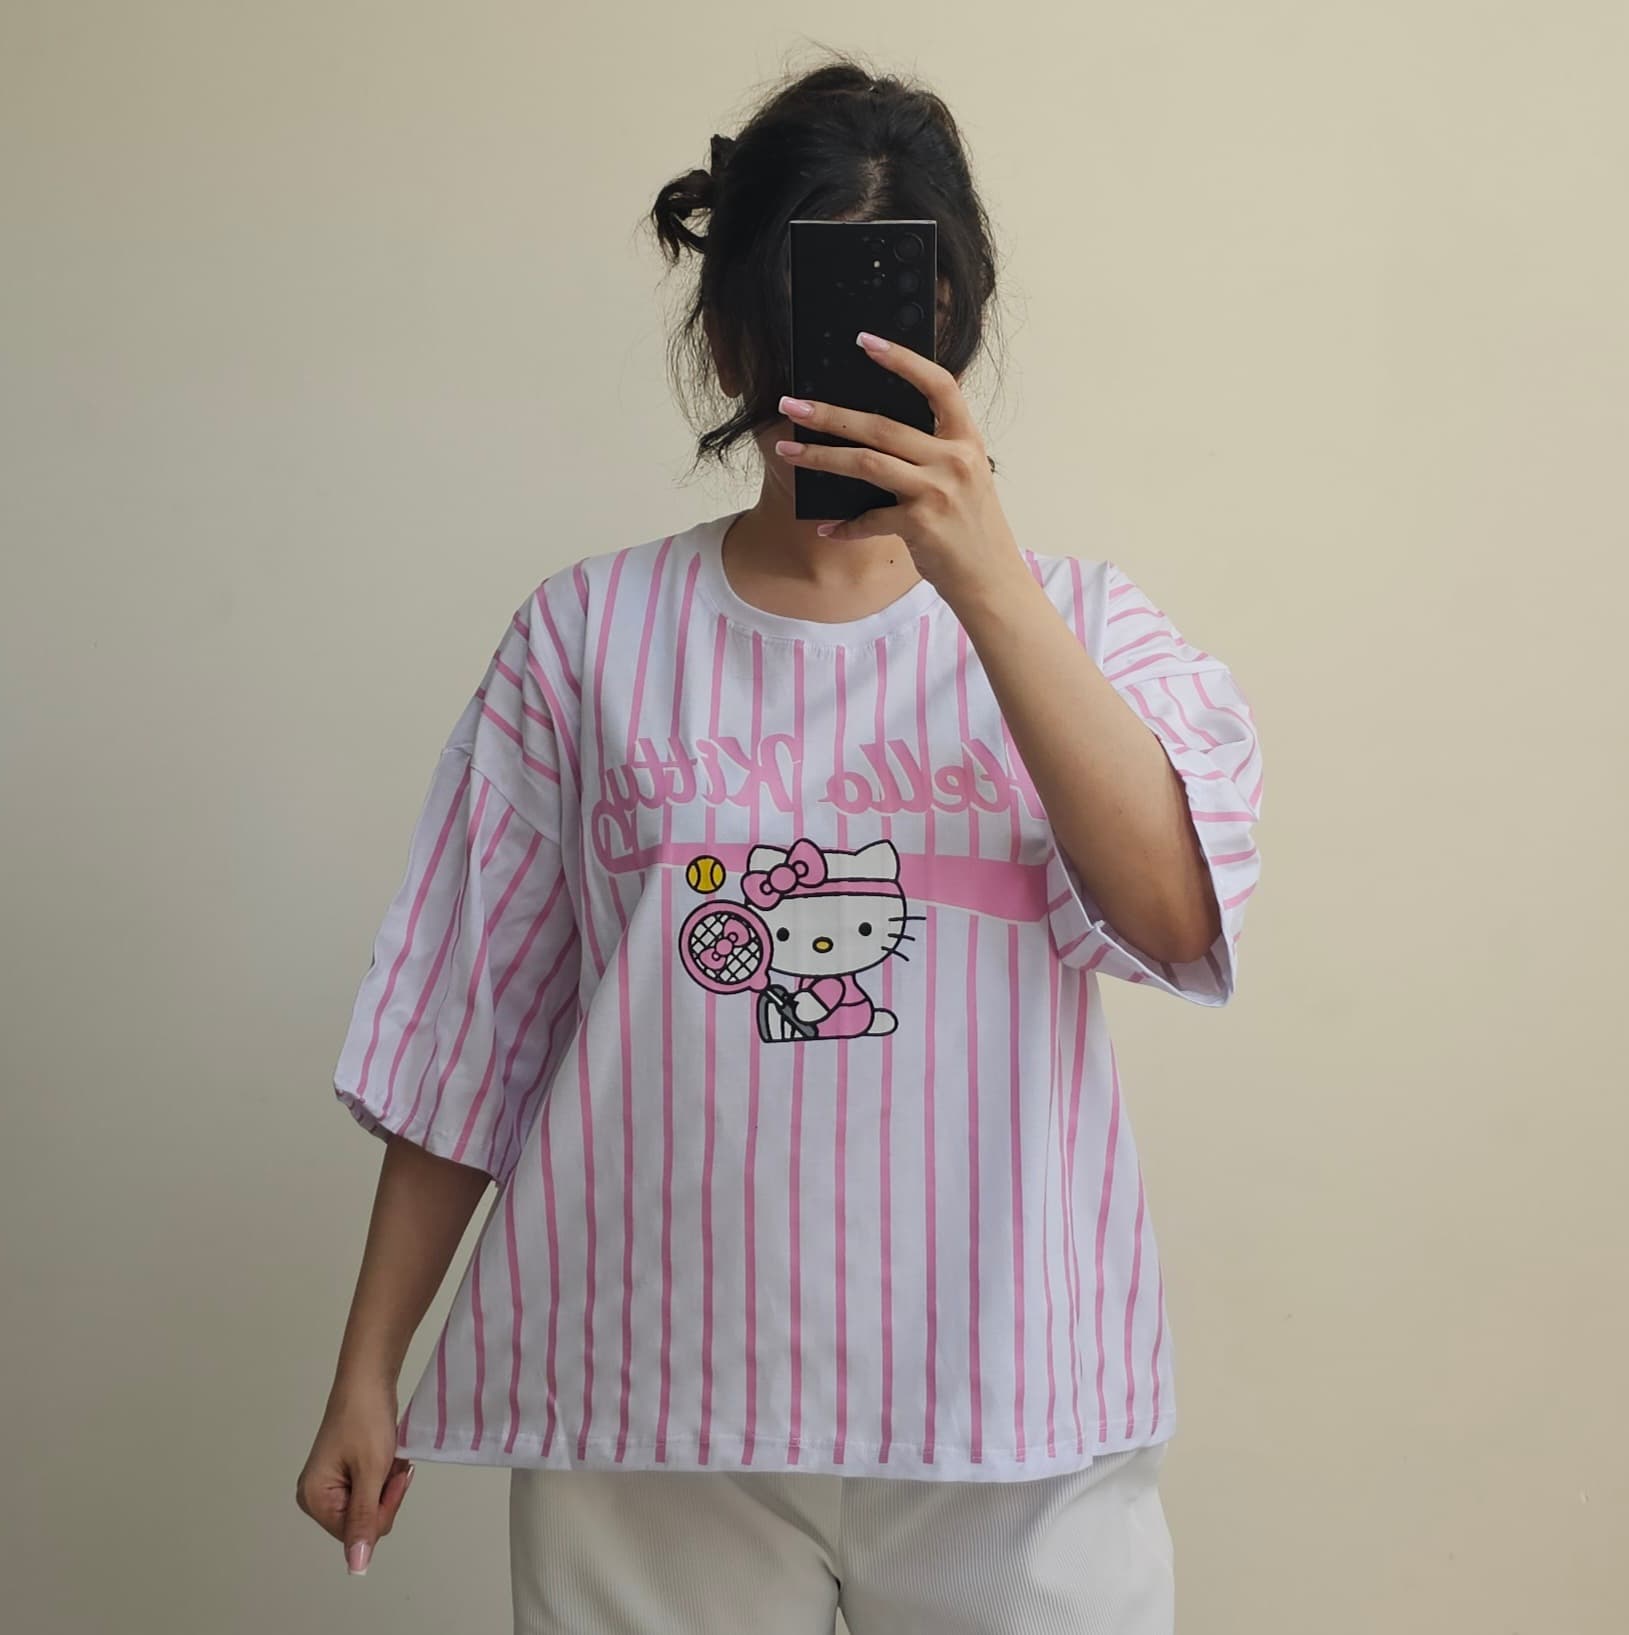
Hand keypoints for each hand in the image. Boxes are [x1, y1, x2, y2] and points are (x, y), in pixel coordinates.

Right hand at [295, 1378, 414, 1575]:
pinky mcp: (341, 1473)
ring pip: (369, 1506)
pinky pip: (367, 1490)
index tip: (393, 1479)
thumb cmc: (367, 1420)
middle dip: (385, 1497)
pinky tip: (386, 1456)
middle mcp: (315, 1497)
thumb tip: (357, 1568)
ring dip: (386, 1485)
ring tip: (389, 1457)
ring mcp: (328, 1485)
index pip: (356, 1534)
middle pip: (362, 1522)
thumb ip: (365, 1519)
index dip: (382, 1510)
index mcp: (314, 1500)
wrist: (368, 1378)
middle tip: (392, 1466)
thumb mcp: (371, 1472)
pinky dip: (382, 1476)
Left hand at [772, 331, 1027, 609]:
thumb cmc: (972, 527)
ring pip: (866, 463)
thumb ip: (936, 450)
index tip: (865, 341)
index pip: (938, 385)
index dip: (902, 359)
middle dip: (830, 413)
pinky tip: (827, 528)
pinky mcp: (920, 525)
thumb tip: (878, 430)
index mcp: (967, 440)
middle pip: (881, 426)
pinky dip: (845, 526)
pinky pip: (868, 519)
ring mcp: (937, 492)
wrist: (992, 580)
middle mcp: (954, 460)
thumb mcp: (967, 477)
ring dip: (820, 456)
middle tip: (791, 405)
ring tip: (787, 449)